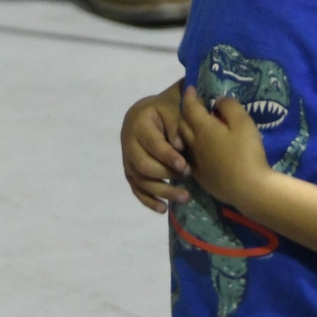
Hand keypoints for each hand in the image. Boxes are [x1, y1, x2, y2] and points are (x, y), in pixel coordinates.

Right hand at [122, 84, 189, 211]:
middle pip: (143, 165)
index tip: (185, 166)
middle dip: (166, 174)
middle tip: (188, 175)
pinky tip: (163, 208)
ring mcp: (127, 159)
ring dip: (162, 192)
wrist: (150, 112)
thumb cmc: (167, 109)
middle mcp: (128, 142)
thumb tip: (179, 147)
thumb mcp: (174, 108)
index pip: (152, 143)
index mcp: (139, 123)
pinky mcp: (130, 171)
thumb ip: (177, 125)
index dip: (167, 156)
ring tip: (185, 197)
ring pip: (141, 181)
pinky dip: (148, 201)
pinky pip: (136, 189)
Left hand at [177, 85, 269, 207]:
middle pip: (182, 123)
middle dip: (186, 111)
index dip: (190, 96)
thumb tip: (218, 101)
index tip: (191, 87)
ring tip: (197, 126)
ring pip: (184, 141)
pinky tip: (201, 149)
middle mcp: (194, 144)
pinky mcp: (200, 176)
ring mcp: (195, 162)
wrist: (249, 189)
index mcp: (203, 128)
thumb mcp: (244, 123)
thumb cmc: (247, 152)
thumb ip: (230, 107)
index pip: (190, 107)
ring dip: (186, 130)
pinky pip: (189, 157)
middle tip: (195, 106)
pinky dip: (191, 148)